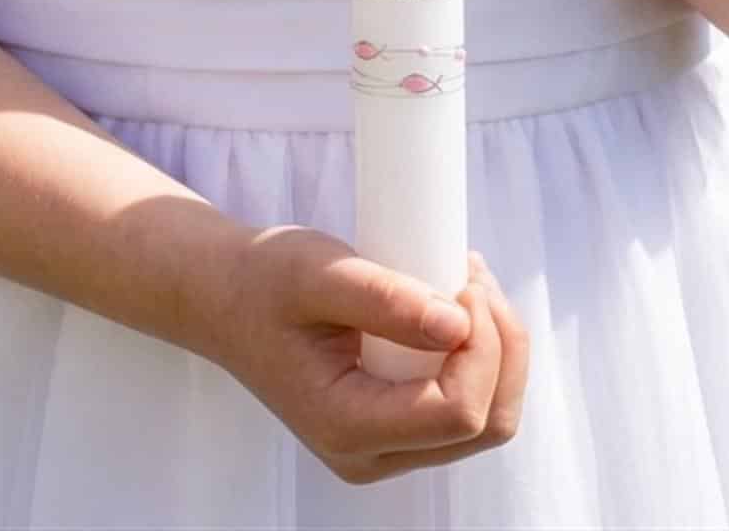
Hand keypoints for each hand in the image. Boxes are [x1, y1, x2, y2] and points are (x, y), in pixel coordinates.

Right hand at [191, 225, 529, 488]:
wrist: (227, 298)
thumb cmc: (265, 282)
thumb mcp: (318, 273)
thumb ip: (385, 300)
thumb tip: (458, 324)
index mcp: (347, 425)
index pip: (459, 413)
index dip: (484, 347)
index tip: (464, 282)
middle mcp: (371, 454)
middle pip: (485, 425)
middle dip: (502, 346)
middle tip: (472, 276)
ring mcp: (385, 446)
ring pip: (485, 421)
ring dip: (497, 348)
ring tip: (467, 281)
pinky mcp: (396, 425)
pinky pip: (465, 405)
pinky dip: (480, 354)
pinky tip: (458, 303)